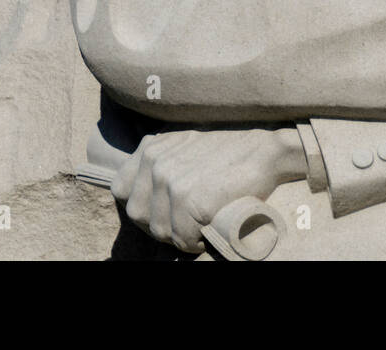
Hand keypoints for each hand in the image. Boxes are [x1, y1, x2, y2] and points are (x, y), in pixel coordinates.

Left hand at [111, 127, 306, 252]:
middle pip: (138, 215)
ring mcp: (171, 180)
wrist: (265, 150)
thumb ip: (159, 161)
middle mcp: (155, 161)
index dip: (142, 207)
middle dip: (161, 225)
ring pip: (160, 231)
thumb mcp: (183, 145)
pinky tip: (211, 228)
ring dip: (181, 235)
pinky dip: (197, 241)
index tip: (164, 212)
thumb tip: (142, 193)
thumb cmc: (228, 151)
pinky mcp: (190, 199)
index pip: (121, 190)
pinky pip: (183, 238)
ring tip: (202, 224)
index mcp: (150, 148)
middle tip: (188, 223)